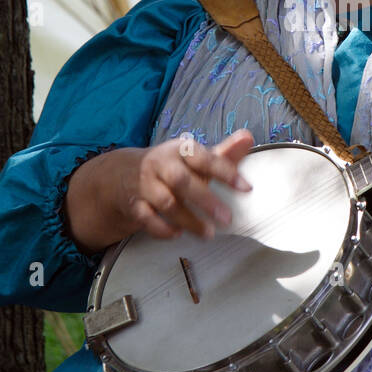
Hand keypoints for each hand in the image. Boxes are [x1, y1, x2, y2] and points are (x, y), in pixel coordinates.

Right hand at [65, 129, 254, 253]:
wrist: (123, 174)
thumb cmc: (171, 166)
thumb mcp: (195, 158)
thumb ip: (223, 153)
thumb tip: (248, 137)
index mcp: (180, 151)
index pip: (203, 158)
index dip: (225, 171)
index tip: (246, 188)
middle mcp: (161, 165)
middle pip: (182, 181)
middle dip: (205, 200)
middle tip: (227, 218)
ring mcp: (145, 185)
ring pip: (166, 203)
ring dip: (188, 220)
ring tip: (208, 234)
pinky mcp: (134, 204)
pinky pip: (146, 218)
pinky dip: (162, 228)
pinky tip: (177, 234)